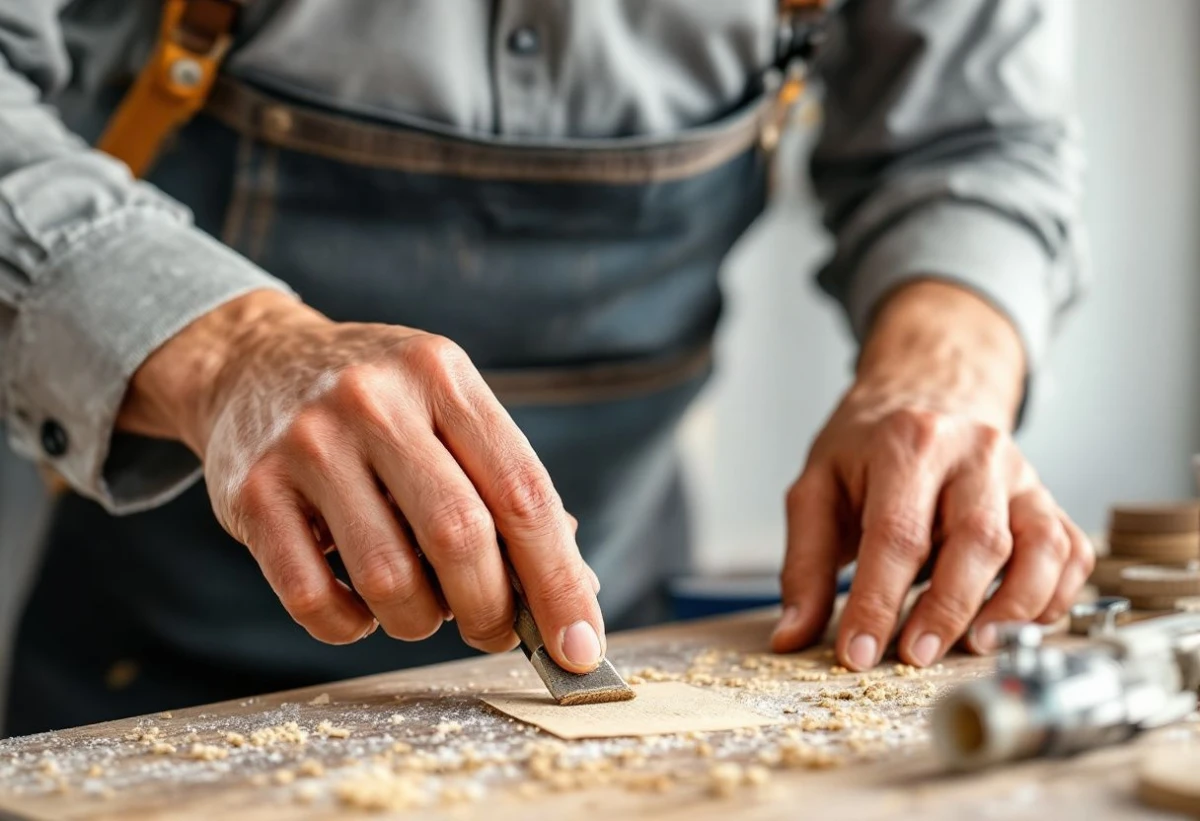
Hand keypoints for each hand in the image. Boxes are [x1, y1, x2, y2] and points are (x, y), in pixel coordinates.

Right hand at [118, 290, 604, 671]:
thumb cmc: (381, 406)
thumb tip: (576, 593)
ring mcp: (307, 444)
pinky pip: (312, 600)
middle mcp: (375, 401)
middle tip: (495, 631)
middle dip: (491, 610)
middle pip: (459, 536)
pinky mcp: (253, 492)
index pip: (523, 492)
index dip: (559, 581)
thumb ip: (508, 491)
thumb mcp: (450, 411)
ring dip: (419, 620)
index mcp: (443, 376)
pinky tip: (361, 606)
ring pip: (388, 578)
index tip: (579, 647)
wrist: (255, 363)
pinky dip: (351, 626)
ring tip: (421, 606)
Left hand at [771, 282, 1093, 669]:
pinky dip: (1055, 596)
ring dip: (1013, 607)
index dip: (877, 603)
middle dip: (947, 610)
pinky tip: (1017, 622)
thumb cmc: (867, 448)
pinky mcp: (1047, 499)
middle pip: (978, 541)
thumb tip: (792, 635)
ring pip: (1040, 547)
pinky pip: (1070, 552)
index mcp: (907, 443)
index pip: (896, 534)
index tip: (858, 654)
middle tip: (915, 656)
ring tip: (974, 645)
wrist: (926, 392)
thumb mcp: (817, 488)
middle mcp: (975, 452)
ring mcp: (1021, 474)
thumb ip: (804, 564)